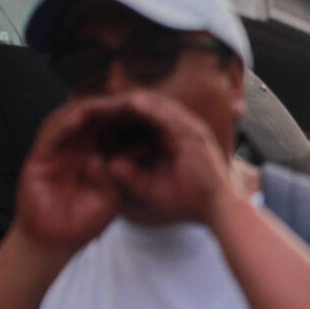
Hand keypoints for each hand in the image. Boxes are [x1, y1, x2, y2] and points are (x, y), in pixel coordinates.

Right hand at [14, 98, 122, 252]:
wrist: (57, 240)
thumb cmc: (85, 221)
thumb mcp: (114, 194)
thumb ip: (124, 175)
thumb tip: (136, 151)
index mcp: (91, 154)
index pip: (109, 129)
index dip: (126, 119)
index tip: (146, 110)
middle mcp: (73, 148)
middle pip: (91, 119)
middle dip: (109, 107)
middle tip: (128, 97)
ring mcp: (54, 150)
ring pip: (70, 119)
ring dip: (87, 109)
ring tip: (106, 102)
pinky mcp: (38, 158)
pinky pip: (51, 134)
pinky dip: (64, 123)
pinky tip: (80, 116)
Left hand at [97, 92, 231, 225]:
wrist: (216, 209)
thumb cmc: (186, 202)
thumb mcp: (148, 188)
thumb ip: (128, 176)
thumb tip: (106, 164)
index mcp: (171, 140)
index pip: (141, 120)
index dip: (118, 117)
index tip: (94, 119)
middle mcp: (182, 130)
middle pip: (146, 107)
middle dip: (120, 105)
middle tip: (95, 103)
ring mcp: (190, 129)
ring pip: (157, 105)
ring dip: (132, 101)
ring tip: (109, 99)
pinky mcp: (194, 134)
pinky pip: (170, 114)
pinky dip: (150, 107)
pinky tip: (130, 103)